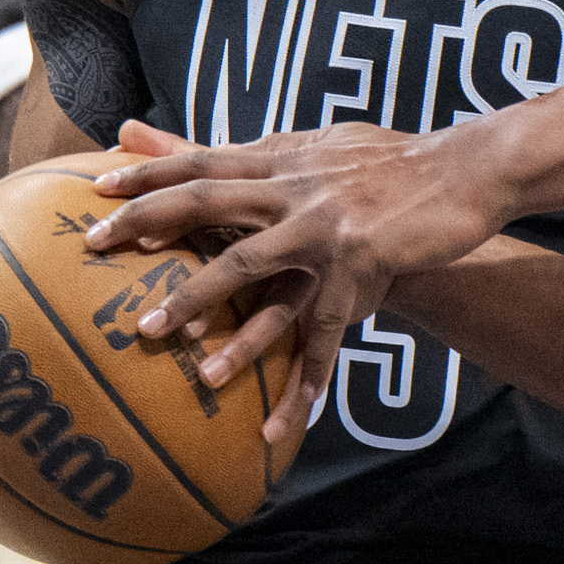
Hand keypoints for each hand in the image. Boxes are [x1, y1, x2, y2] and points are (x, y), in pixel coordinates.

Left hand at [82, 116, 518, 406]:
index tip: (97, 188)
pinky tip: (283, 421)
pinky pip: (323, 332)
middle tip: (95, 248)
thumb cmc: (393, 162)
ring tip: (160, 339)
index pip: (203, 159)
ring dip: (199, 302)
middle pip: (206, 201)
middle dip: (146, 223)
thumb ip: (264, 146)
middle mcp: (296, 186)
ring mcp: (325, 226)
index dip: (149, 172)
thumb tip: (230, 141)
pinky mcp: (359, 264)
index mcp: (285, 156)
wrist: (468, 170)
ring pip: (247, 267)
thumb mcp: (324, 142)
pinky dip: (303, 377)